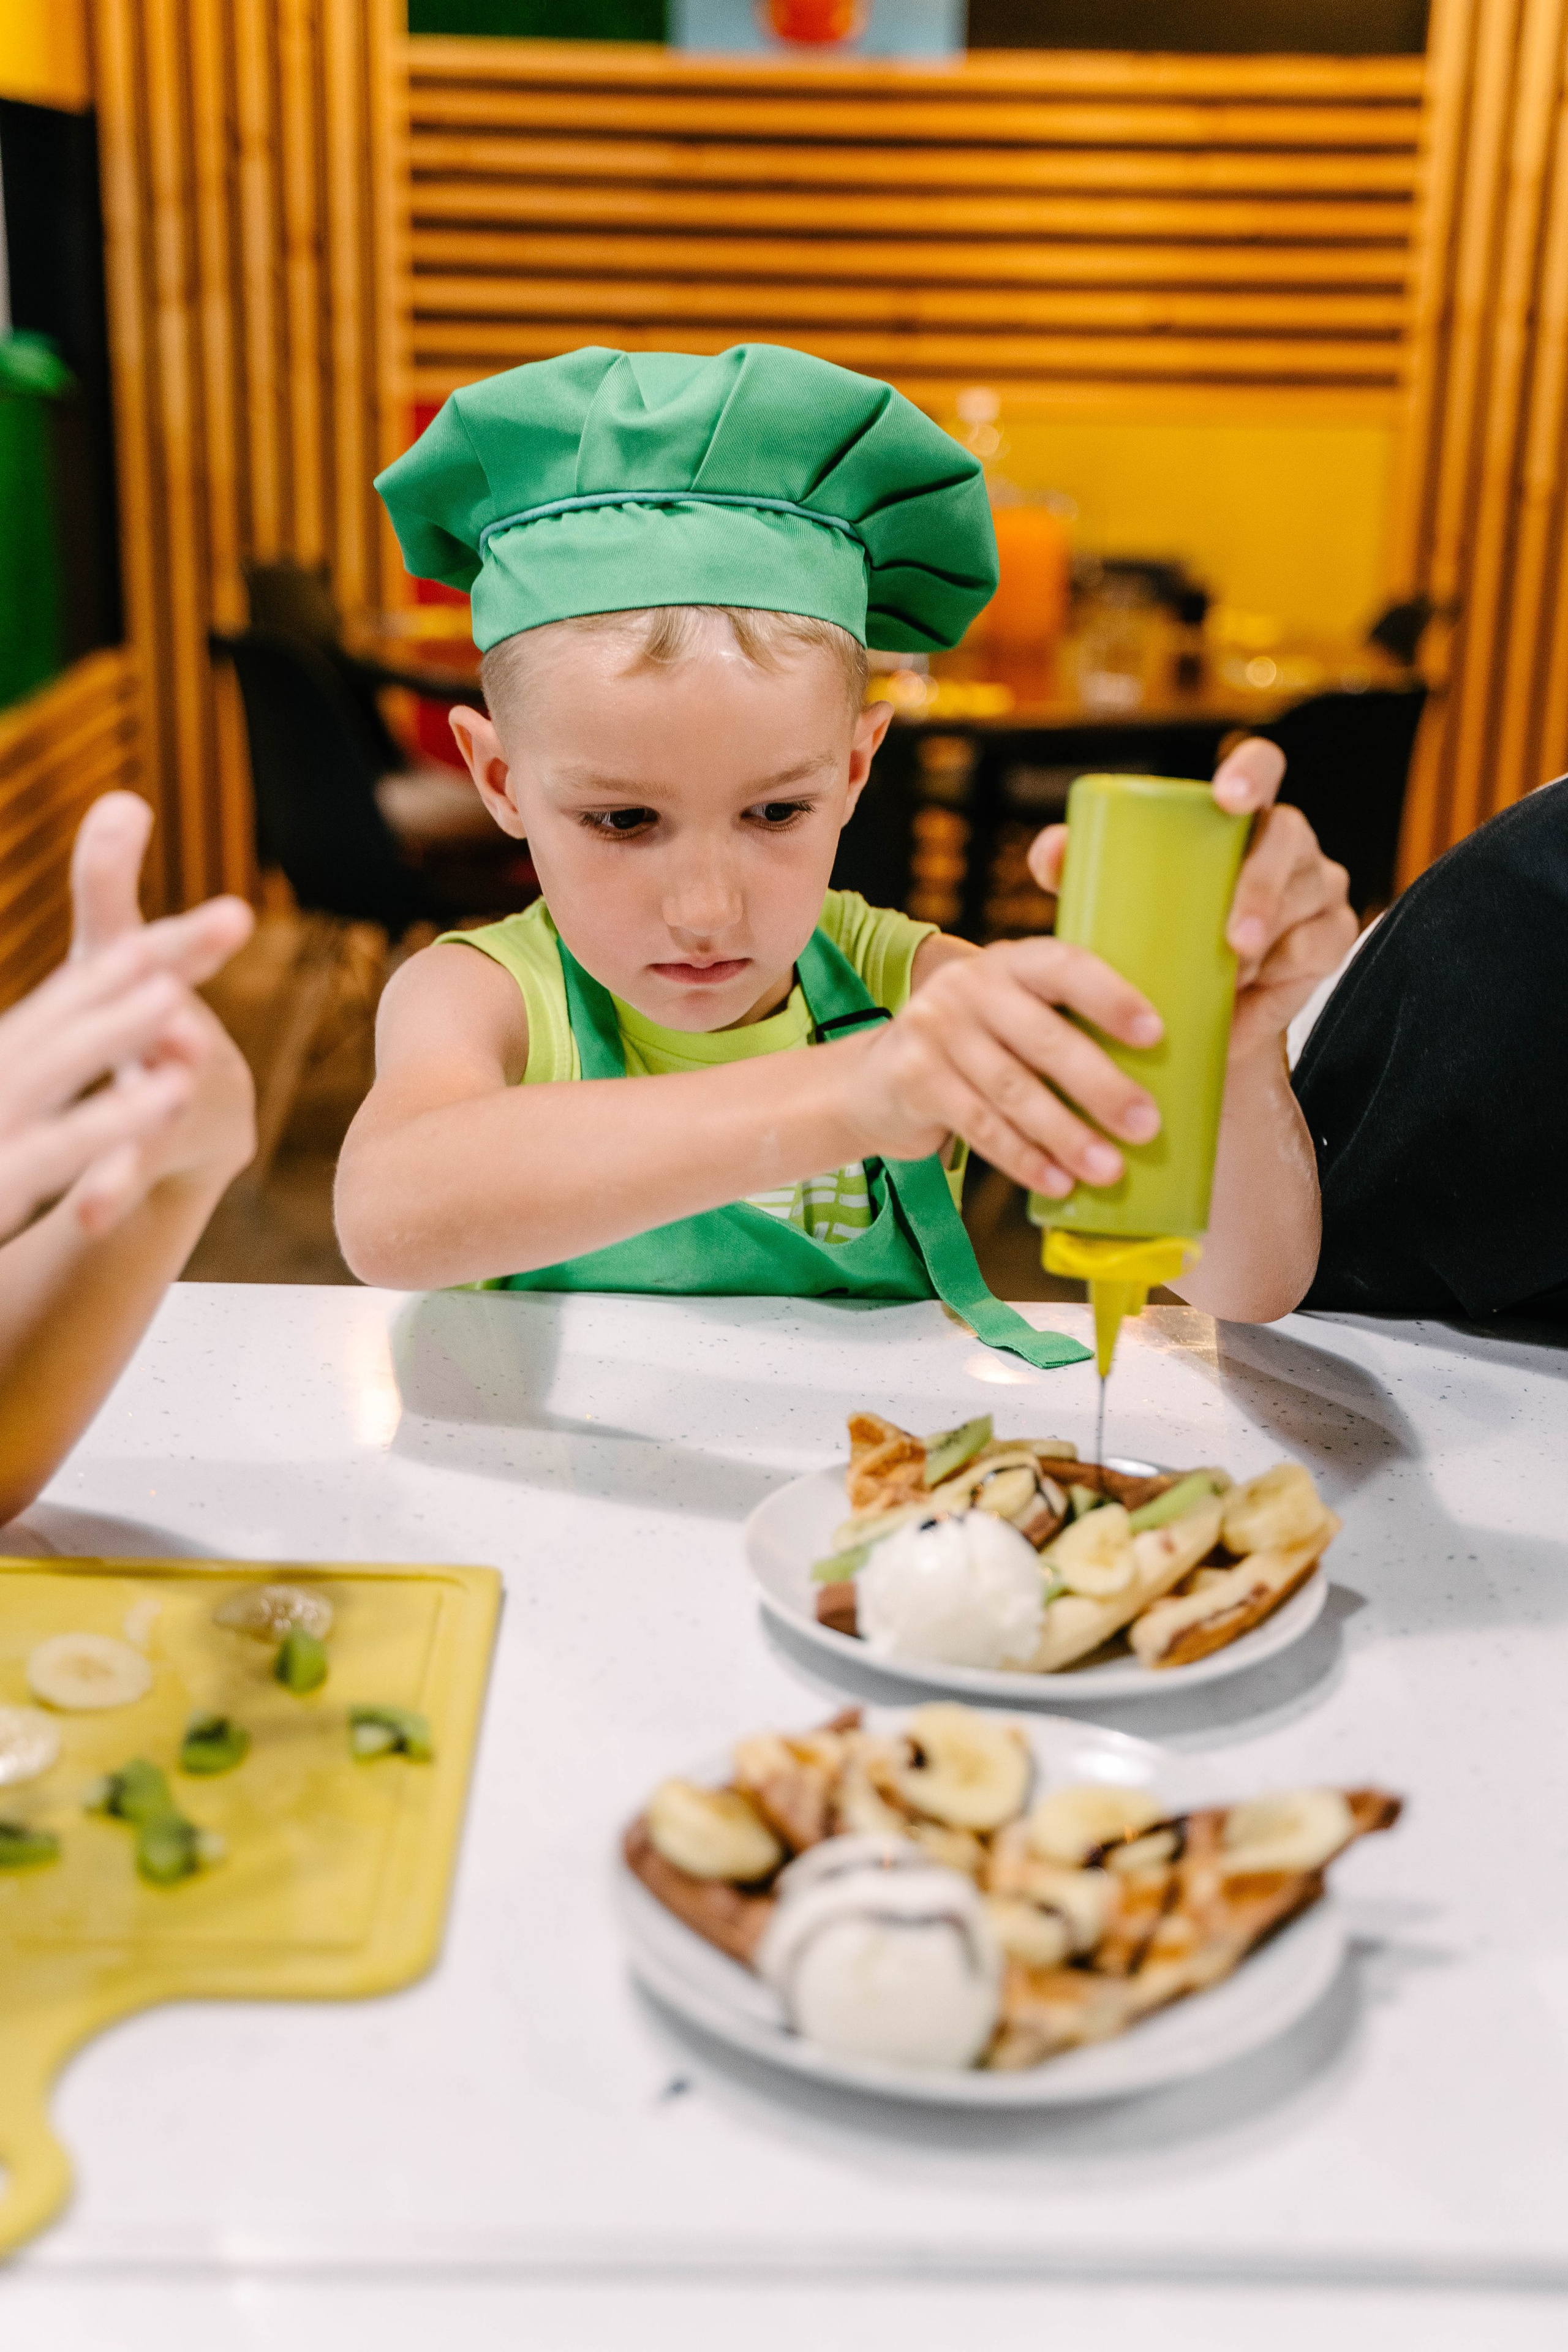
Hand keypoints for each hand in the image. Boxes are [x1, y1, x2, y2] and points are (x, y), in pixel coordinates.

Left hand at [47, 795, 254, 1234]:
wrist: (197, 1121)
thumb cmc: (143, 1016)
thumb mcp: (120, 949)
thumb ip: (110, 880)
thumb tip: (121, 798)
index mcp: (161, 987)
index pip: (164, 951)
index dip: (181, 934)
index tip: (201, 909)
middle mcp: (179, 1047)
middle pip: (177, 1035)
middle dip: (177, 1032)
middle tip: (179, 1031)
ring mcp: (167, 1109)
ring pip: (154, 1117)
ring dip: (145, 1123)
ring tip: (141, 1127)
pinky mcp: (147, 1161)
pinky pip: (125, 1177)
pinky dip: (109, 1192)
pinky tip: (87, 1215)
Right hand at [853, 936, 1163, 1198]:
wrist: (875, 1078)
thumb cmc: (976, 1050)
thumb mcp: (1010, 1017)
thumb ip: (1061, 1027)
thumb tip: (1155, 1082)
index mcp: (1010, 962)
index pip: (1064, 966)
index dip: (1110, 997)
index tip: (1154, 1033)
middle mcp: (968, 987)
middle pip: (1043, 1038)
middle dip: (1100, 1086)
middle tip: (1145, 1125)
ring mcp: (935, 1031)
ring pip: (1013, 1090)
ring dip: (1066, 1135)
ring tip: (1109, 1169)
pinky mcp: (914, 1080)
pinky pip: (980, 1126)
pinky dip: (1023, 1159)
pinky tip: (1057, 1182)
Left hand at [1026, 737, 1356, 1066]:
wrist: (1187, 1009)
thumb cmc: (1151, 933)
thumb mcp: (1110, 899)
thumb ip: (1076, 869)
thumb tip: (1049, 856)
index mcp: (1237, 815)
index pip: (1261, 766)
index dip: (1251, 772)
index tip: (1229, 799)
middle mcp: (1283, 839)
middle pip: (1289, 835)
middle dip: (1262, 883)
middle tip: (1232, 937)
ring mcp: (1314, 884)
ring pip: (1306, 895)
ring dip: (1269, 936)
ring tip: (1233, 971)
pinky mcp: (1329, 934)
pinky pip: (1321, 945)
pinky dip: (1286, 970)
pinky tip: (1256, 986)